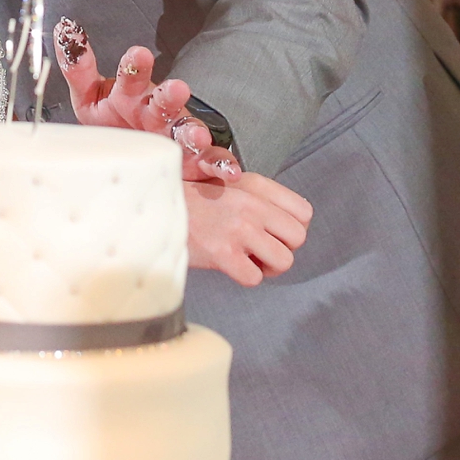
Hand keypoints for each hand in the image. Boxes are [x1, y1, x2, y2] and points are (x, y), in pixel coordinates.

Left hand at [53, 30, 216, 160]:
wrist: (134, 153)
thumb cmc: (113, 122)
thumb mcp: (90, 96)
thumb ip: (78, 66)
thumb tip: (65, 28)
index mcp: (131, 94)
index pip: (131, 75)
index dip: (134, 66)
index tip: (138, 54)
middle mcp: (157, 111)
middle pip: (164, 101)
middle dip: (170, 95)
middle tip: (178, 88)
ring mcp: (176, 135)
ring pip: (187, 131)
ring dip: (193, 132)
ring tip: (196, 136)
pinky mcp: (193, 162)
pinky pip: (210, 162)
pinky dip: (221, 165)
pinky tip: (229, 170)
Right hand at [184, 167, 311, 286]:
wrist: (155, 207)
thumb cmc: (191, 199)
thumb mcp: (226, 181)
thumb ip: (257, 196)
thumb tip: (289, 222)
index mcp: (254, 185)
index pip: (303, 212)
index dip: (291, 228)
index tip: (274, 231)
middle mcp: (250, 205)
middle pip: (298, 238)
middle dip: (282, 248)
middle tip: (260, 249)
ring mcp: (238, 229)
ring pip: (283, 261)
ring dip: (266, 266)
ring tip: (247, 258)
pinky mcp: (223, 254)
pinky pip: (255, 278)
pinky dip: (245, 277)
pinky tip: (231, 265)